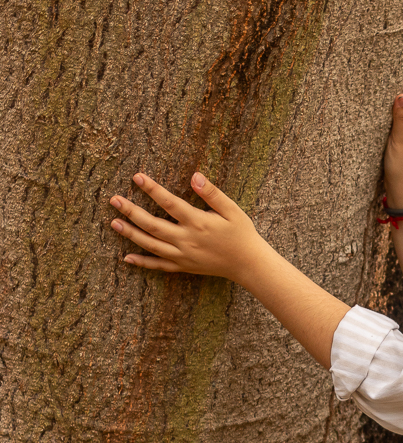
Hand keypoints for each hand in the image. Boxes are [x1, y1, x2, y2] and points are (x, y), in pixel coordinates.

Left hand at [110, 172, 263, 282]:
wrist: (248, 264)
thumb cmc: (242, 234)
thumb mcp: (232, 210)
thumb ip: (212, 193)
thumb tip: (194, 176)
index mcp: (198, 222)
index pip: (169, 203)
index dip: (151, 189)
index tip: (136, 177)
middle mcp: (186, 240)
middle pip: (152, 224)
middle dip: (131, 211)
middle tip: (114, 199)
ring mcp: (183, 255)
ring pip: (151, 245)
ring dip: (131, 234)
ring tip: (114, 222)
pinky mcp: (183, 267)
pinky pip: (159, 266)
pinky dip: (142, 263)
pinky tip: (127, 258)